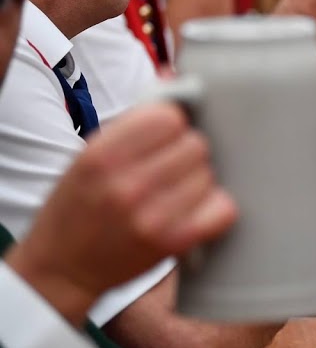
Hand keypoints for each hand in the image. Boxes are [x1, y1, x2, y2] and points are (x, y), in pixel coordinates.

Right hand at [5, 103, 236, 324]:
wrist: (61, 269)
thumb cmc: (79, 206)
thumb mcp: (90, 155)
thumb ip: (134, 121)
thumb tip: (175, 78)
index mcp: (102, 155)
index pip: (169, 117)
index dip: (172, 124)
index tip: (164, 137)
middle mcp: (126, 184)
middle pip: (195, 145)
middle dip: (186, 153)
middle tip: (169, 168)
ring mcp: (151, 216)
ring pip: (208, 175)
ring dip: (198, 180)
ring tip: (175, 192)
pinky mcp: (171, 243)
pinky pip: (223, 210)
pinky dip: (215, 208)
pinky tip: (194, 210)